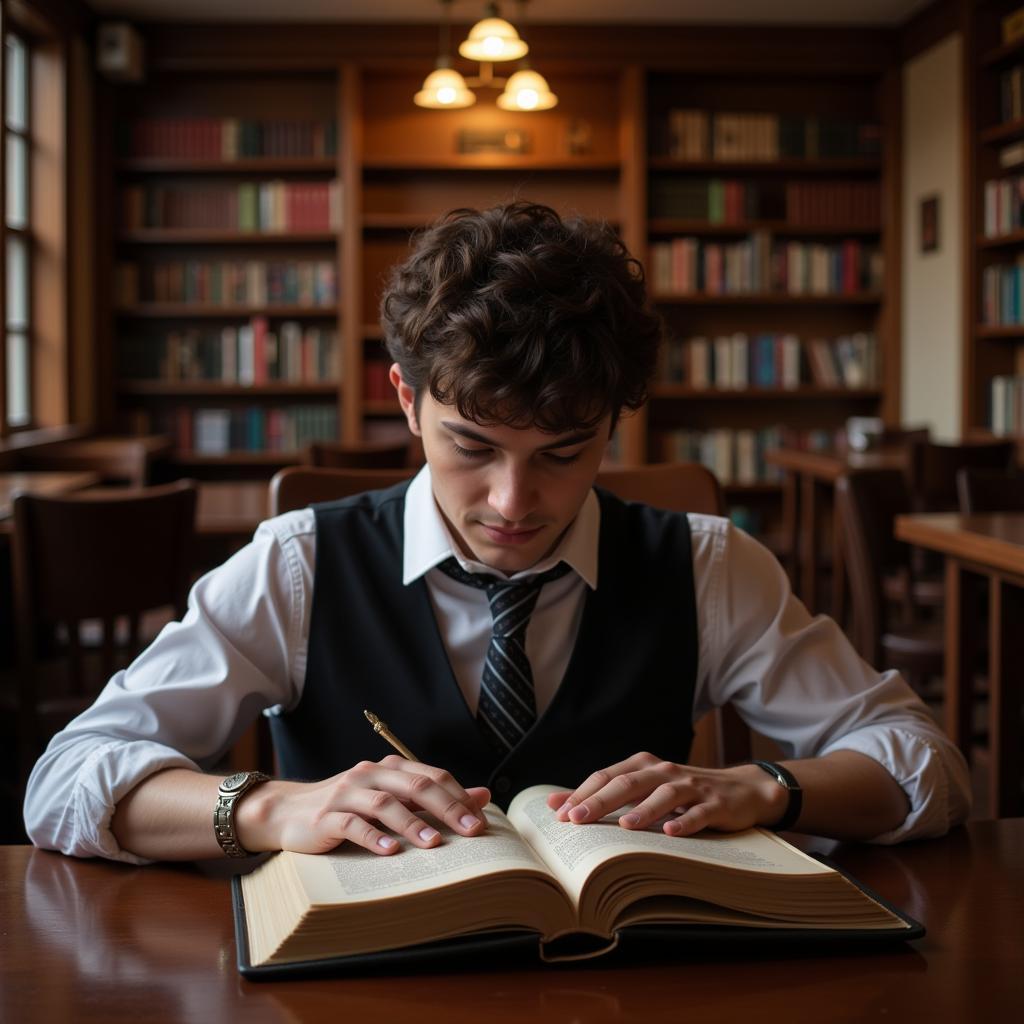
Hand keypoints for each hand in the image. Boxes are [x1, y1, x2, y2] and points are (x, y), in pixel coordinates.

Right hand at [236, 754, 490, 855]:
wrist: (289, 812)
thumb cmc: (348, 808)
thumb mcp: (392, 799)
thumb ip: (433, 797)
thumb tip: (482, 795)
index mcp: (390, 769)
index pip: (432, 776)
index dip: (458, 795)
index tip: (481, 820)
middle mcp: (371, 774)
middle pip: (415, 785)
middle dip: (447, 808)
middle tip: (471, 831)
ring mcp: (347, 793)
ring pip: (386, 803)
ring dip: (412, 823)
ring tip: (434, 844)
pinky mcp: (326, 816)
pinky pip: (352, 824)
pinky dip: (372, 836)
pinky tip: (389, 851)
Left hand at [544, 752, 786, 836]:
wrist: (741, 790)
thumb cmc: (683, 793)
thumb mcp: (644, 789)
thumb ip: (602, 795)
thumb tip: (555, 803)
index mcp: (644, 766)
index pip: (607, 776)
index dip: (582, 793)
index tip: (559, 814)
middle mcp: (664, 771)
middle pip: (628, 782)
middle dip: (600, 800)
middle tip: (577, 818)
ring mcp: (692, 786)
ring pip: (664, 795)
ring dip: (643, 810)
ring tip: (623, 826)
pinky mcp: (716, 804)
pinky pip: (699, 813)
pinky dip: (685, 822)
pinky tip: (671, 832)